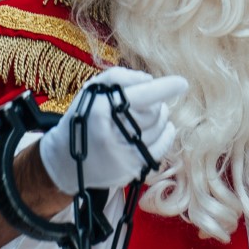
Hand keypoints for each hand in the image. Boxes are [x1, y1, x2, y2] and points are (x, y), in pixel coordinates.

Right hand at [38, 67, 186, 194]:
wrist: (66, 161)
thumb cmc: (83, 119)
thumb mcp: (92, 91)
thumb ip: (120, 78)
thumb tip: (150, 81)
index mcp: (101, 111)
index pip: (141, 97)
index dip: (164, 88)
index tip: (182, 83)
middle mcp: (113, 135)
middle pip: (153, 112)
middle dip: (155, 103)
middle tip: (146, 102)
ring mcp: (124, 155)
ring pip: (160, 129)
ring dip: (160, 118)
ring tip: (147, 116)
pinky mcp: (132, 170)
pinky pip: (161, 148)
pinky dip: (166, 135)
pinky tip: (162, 128)